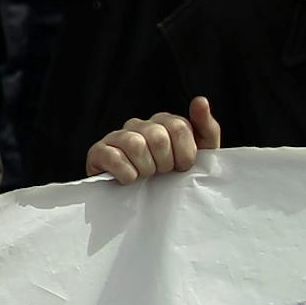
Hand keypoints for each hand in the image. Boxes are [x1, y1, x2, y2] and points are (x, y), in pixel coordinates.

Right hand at [86, 97, 220, 184]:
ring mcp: (117, 137)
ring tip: (146, 177)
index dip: (185, 153)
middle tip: (162, 174)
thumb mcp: (201, 154)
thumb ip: (206, 128)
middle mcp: (138, 125)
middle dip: (165, 163)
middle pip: (158, 136)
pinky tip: (129, 180)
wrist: (146, 204)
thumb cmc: (174, 176)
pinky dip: (125, 173)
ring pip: (135, 144)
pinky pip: (112, 156)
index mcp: (163, 122)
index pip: (179, 127)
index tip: (182, 167)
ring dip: (146, 168)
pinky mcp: (98, 152)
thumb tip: (200, 100)